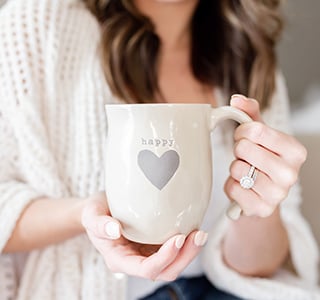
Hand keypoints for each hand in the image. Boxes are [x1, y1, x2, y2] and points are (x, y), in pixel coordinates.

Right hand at [81, 192, 207, 280]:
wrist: (100, 209)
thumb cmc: (95, 212)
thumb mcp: (90, 214)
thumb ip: (98, 223)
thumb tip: (115, 230)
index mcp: (120, 259)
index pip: (145, 269)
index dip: (165, 258)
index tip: (178, 238)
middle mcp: (136, 260)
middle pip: (165, 270)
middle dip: (185, 257)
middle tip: (199, 235)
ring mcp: (147, 253)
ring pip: (173, 263)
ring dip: (189, 251)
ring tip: (201, 233)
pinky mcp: (154, 243)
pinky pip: (174, 249)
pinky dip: (186, 242)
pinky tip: (194, 226)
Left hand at [225, 94, 306, 217]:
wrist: (262, 192)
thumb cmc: (261, 159)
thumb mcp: (259, 134)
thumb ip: (250, 112)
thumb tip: (236, 99)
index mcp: (295, 151)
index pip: (255, 130)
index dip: (243, 132)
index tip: (245, 137)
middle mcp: (291, 174)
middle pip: (243, 148)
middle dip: (238, 150)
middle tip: (246, 156)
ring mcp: (277, 194)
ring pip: (236, 169)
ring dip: (235, 168)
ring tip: (246, 171)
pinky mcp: (260, 209)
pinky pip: (232, 189)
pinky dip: (231, 185)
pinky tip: (243, 186)